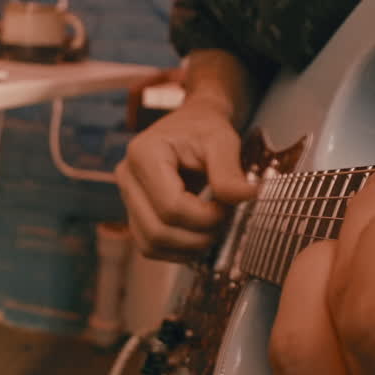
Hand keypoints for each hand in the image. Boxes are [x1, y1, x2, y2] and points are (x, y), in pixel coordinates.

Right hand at [115, 100, 254, 260]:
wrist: (191, 124)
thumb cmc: (204, 128)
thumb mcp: (222, 139)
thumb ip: (230, 170)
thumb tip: (247, 196)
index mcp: (144, 154)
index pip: (171, 206)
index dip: (205, 217)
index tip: (227, 206)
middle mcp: (128, 177)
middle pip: (158, 230)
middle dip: (198, 236)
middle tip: (224, 219)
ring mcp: (127, 197)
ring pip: (151, 244)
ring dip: (188, 247)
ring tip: (213, 228)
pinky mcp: (134, 212)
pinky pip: (150, 246)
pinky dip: (177, 250)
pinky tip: (199, 235)